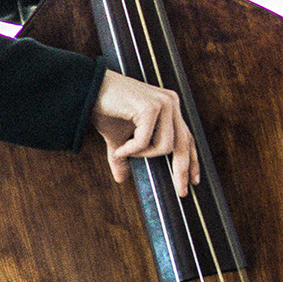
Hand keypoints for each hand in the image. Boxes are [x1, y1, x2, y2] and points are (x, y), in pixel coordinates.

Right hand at [92, 69, 198, 195]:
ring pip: (165, 146)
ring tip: (125, 151)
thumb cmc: (105, 109)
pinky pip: (145, 141)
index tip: (194, 181)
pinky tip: (120, 148)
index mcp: (170, 107)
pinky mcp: (150, 106)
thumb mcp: (119, 138)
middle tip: (180, 192)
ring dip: (144, 154)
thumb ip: (125, 156)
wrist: (89, 89)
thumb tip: (121, 179)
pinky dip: (131, 149)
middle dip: (182, 171)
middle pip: (183, 144)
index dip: (192, 160)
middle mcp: (170, 102)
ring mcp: (162, 103)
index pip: (187, 137)